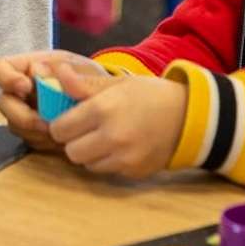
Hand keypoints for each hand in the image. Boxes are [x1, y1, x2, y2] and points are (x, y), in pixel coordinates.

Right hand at [0, 50, 107, 152]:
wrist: (107, 106)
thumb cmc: (93, 81)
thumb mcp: (87, 73)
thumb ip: (67, 71)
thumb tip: (39, 70)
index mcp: (30, 67)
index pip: (0, 68)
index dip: (6, 78)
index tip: (25, 87)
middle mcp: (22, 91)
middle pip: (3, 102)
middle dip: (22, 116)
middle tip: (44, 123)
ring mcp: (25, 112)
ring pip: (14, 125)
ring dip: (35, 132)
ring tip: (60, 133)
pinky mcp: (33, 132)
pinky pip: (29, 140)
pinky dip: (44, 143)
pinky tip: (62, 141)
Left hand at [46, 66, 189, 179]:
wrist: (188, 116)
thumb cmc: (149, 95)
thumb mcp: (117, 82)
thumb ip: (83, 83)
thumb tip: (56, 73)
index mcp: (103, 109)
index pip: (60, 128)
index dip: (60, 123)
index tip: (67, 118)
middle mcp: (112, 136)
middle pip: (70, 151)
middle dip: (72, 141)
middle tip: (82, 130)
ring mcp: (124, 158)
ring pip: (86, 164)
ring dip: (88, 153)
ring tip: (101, 137)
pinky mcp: (134, 172)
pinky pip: (106, 171)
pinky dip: (106, 161)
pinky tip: (118, 147)